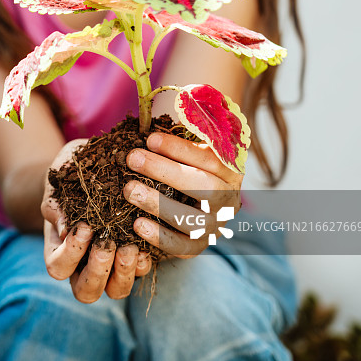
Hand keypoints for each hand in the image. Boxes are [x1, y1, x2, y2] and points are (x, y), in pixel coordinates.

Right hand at [41, 140, 151, 303]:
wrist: (95, 165)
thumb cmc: (71, 171)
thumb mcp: (60, 180)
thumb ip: (56, 202)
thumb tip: (65, 229)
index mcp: (60, 249)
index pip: (57, 267)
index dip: (70, 253)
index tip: (85, 227)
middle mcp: (83, 265)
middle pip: (86, 291)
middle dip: (97, 270)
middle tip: (106, 244)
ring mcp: (111, 265)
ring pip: (116, 290)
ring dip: (123, 273)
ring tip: (130, 248)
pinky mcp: (134, 256)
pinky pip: (140, 272)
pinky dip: (143, 263)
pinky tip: (146, 245)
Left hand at [123, 131, 242, 257]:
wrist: (203, 204)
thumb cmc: (190, 164)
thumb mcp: (195, 146)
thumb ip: (186, 132)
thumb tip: (159, 114)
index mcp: (231, 170)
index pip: (210, 158)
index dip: (179, 149)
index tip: (150, 139)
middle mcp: (230, 199)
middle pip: (203, 187)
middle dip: (165, 171)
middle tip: (133, 159)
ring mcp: (216, 225)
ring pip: (192, 218)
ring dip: (157, 203)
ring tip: (128, 189)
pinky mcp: (200, 245)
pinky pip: (181, 245)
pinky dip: (159, 236)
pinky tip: (137, 224)